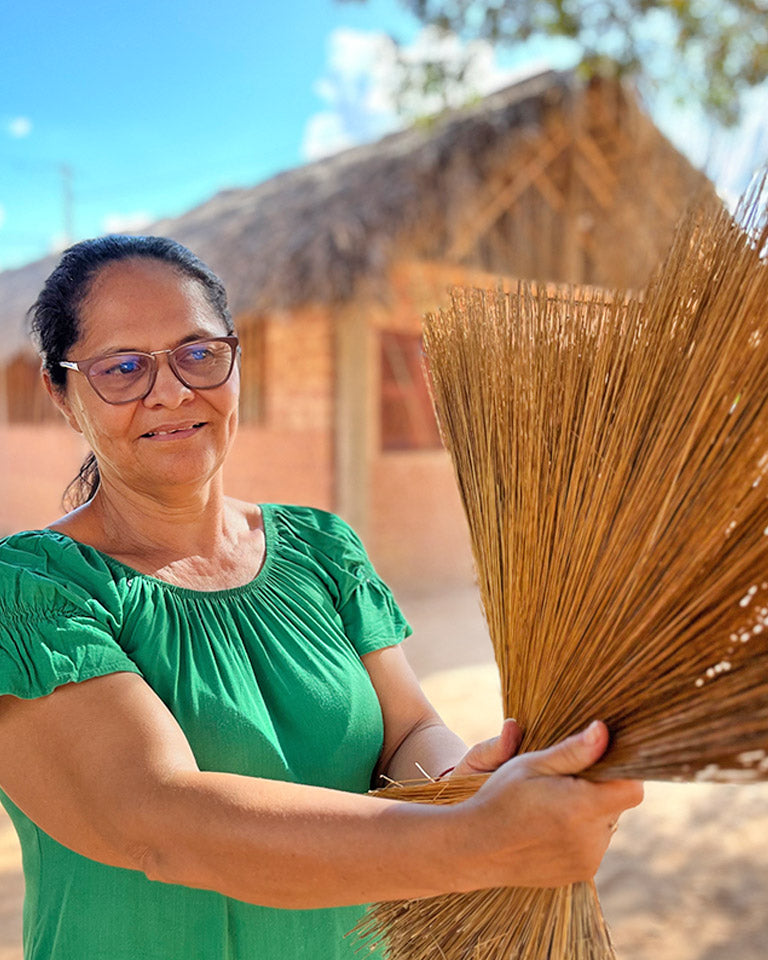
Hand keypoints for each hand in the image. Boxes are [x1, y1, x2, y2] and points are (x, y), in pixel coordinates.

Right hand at [451, 721, 642, 889]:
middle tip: (565, 781)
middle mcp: (590, 840)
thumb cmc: (500, 797)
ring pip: (606, 824)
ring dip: (589, 811)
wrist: (475, 847)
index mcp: (580, 808)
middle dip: (599, 788)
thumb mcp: (532, 765)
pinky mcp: (580, 874)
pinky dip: (580, 831)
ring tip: (553, 803)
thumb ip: (573, 751)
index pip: (632, 788)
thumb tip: (604, 731)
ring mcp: (587, 862)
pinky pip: (593, 844)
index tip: (601, 760)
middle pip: (617, 804)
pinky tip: (549, 824)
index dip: (624, 771)